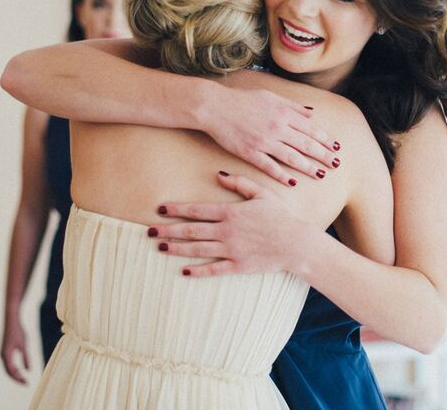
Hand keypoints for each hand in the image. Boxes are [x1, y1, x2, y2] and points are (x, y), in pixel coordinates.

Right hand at [1, 318, 29, 383]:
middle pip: (8, 372)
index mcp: (6, 355)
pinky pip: (8, 363)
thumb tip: (28, 370)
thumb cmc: (18, 331)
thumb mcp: (24, 344)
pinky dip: (13, 369)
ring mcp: (2, 353)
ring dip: (15, 374)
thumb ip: (26, 357)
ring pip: (7, 368)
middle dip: (17, 378)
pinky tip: (20, 370)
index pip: (12, 371)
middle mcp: (2, 356)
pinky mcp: (4, 351)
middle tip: (26, 384)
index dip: (19, 378)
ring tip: (23, 379)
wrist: (11, 320)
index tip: (27, 383)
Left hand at [150, 172, 311, 276]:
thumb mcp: (263, 193)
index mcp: (232, 212)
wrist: (297, 243)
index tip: (160, 209)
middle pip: (191, 230)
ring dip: (176, 248)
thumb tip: (219, 174)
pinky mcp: (238, 265)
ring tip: (159, 246)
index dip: (177, 209)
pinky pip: (213, 269)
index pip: (198, 209)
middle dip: (168, 229)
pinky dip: (197, 270)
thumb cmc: (281, 216)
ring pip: (197, 249)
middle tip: (149, 230)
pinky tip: (183, 270)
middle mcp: (227, 231)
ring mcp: (231, 249)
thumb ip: (241, 183)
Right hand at [201, 87, 340, 186]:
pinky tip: (293, 182)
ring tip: (321, 174)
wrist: (214, 106)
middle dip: (323, 155)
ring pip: (291, 157)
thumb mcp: (271, 96)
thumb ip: (292, 106)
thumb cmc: (242, 100)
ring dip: (308, 167)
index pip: (311, 129)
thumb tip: (312, 113)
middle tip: (336, 164)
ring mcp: (263, 141)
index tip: (337, 147)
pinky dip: (282, 175)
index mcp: (284, 113)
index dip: (325, 139)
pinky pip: (269, 166)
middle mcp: (277, 128)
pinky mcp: (249, 152)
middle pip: (305, 145)